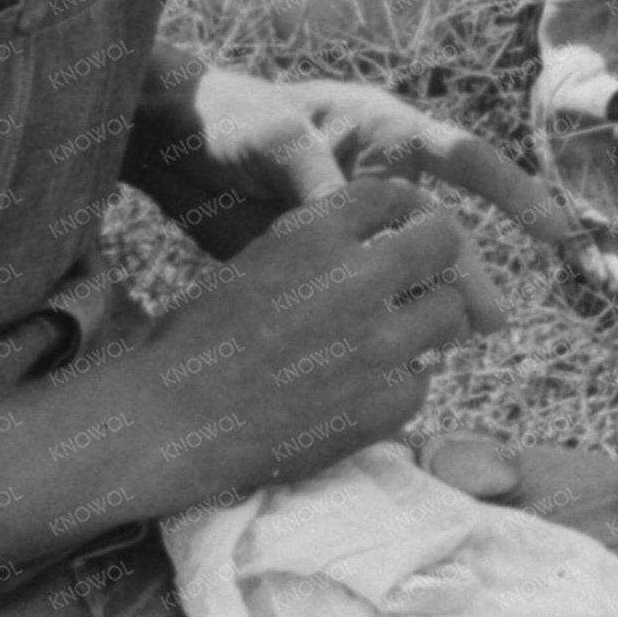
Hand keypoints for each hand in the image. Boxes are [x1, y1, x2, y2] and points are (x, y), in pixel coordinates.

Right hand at [149, 177, 485, 497]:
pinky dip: (402, 384)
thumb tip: (383, 239)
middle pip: (443, 242)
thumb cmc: (198, 338)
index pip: (395, 195)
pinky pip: (423, 381)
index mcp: (316, 232)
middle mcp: (355, 280)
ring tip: (397, 338)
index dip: (405, 212)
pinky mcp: (383, 405)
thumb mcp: (257, 259)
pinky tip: (365, 390)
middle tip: (421, 281)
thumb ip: (321, 242)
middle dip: (436, 258)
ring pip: (449, 313)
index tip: (404, 230)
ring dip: (428, 322)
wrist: (167, 421)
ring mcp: (376, 345)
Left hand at [160, 68, 577, 313]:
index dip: (512, 189)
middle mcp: (382, 174)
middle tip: (488, 322)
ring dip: (434, 301)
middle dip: (470, 272)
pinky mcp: (327, 258)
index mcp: (381, 131)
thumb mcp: (273, 137)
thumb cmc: (229, 120)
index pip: (462, 156)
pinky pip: (372, 289)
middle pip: (441, 228)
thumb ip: (316, 173)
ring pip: (411, 266)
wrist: (171, 143)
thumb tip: (353, 217)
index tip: (554, 229)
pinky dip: (386, 315)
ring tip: (452, 346)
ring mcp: (357, 221)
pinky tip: (396, 351)